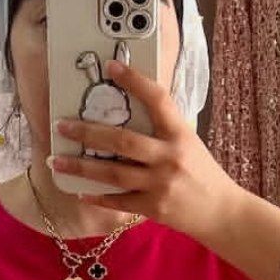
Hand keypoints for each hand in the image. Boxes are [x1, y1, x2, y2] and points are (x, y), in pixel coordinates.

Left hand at [49, 58, 245, 245]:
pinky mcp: (154, 208)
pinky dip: (98, 197)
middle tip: (63, 125)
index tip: (111, 67)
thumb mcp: (189, 143)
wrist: (222, 212)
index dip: (134, 80)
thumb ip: (163, 130)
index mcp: (180, 134)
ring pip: (113, 173)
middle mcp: (169, 157)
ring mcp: (160, 184)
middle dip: (88, 131)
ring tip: (57, 160)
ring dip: (81, 166)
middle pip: (122, 140)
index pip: (157, 99)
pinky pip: (119, 201)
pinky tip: (80, 190)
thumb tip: (128, 113)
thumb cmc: (203, 174)